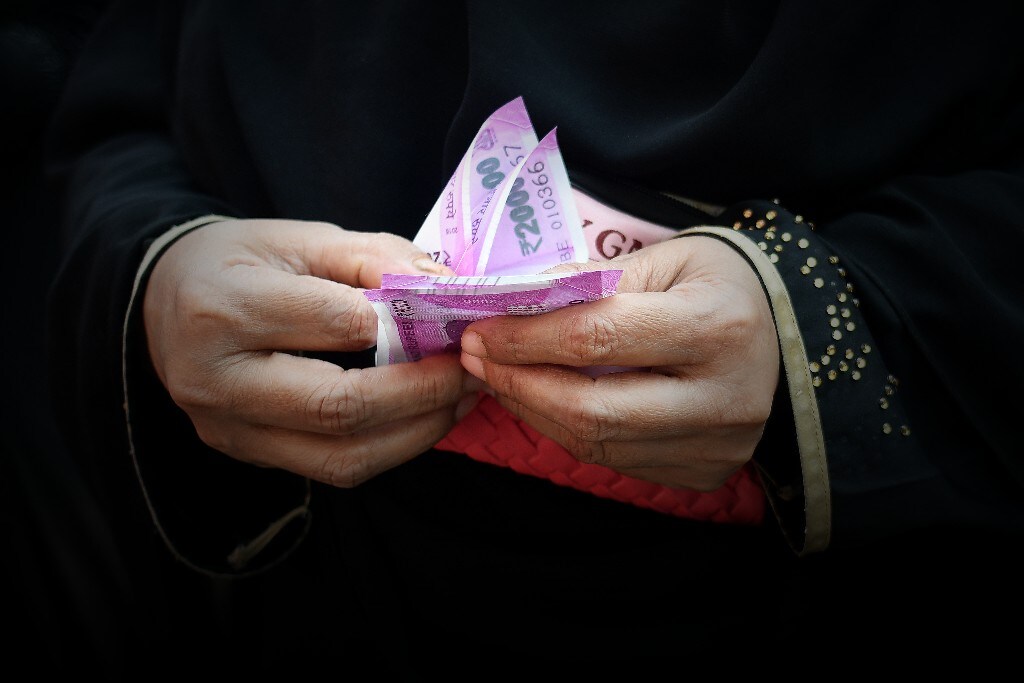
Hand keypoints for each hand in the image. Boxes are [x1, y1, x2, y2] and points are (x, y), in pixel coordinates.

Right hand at [143, 218, 479, 485]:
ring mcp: (228, 429)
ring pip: (342, 456)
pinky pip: (332, 468)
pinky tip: (423, 418)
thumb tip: (448, 288)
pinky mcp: (247, 455)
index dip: (409, 325)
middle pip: (339, 406)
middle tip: (472, 369)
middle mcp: (216, 380)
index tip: (459, 319)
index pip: (336, 323)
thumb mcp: (302, 238)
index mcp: (223, 306)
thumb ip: (375, 258)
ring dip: (417, 432)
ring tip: (460, 399)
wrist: (164, 300)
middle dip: (424, 392)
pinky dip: (390, 447)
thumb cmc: (239, 261)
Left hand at [458, 234, 779, 490]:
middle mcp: (723, 399)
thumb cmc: (718, 284)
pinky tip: (544, 400)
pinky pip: (616, 460)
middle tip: (475, 358)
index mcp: (716, 328)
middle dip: (518, 384)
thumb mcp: (666, 259)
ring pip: (598, 443)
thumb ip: (594, 281)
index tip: (479, 328)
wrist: (787, 334)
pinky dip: (568, 431)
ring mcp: (716, 446)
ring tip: (499, 377)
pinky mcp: (704, 472)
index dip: (526, 338)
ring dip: (534, 410)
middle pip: (591, 409)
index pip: (598, 339)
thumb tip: (513, 301)